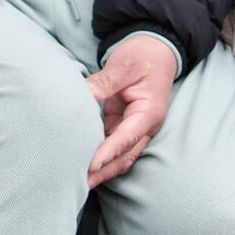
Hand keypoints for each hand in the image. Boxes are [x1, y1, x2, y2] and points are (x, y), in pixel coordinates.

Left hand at [85, 37, 176, 187]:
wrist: (155, 51)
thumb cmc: (143, 57)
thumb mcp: (124, 65)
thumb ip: (104, 82)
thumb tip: (83, 94)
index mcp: (148, 113)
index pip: (126, 138)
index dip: (108, 153)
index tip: (91, 165)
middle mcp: (144, 126)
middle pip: (124, 156)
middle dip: (103, 171)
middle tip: (80, 184)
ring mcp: (134, 127)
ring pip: (118, 156)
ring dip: (101, 169)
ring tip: (78, 181)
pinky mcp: (123, 124)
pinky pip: (111, 144)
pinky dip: (99, 155)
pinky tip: (82, 163)